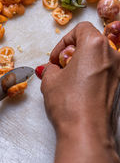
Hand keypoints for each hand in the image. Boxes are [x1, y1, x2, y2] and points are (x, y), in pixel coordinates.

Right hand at [33, 22, 119, 162]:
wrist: (87, 134)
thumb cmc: (69, 104)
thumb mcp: (50, 80)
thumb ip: (51, 67)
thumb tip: (53, 67)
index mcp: (96, 45)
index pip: (81, 29)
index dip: (63, 41)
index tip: (56, 57)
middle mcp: (113, 55)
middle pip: (92, 42)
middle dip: (73, 52)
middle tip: (61, 67)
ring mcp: (119, 72)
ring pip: (99, 57)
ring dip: (82, 63)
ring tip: (68, 80)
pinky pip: (104, 72)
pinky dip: (91, 74)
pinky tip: (80, 90)